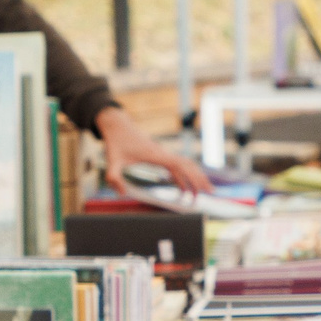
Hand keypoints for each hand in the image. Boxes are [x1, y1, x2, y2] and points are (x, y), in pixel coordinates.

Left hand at [94, 105, 214, 193]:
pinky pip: (177, 165)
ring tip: (202, 191)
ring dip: (195, 176)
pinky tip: (184, 186)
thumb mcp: (111, 161)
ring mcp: (162, 153)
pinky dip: (185, 174)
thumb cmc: (115, 143)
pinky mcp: (160, 154)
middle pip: (188, 165)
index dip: (191, 178)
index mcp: (156, 155)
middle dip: (199, 179)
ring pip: (185, 164)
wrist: (117, 126)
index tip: (196, 191)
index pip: (179, 166)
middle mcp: (163, 153)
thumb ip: (114, 177)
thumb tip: (121, 193)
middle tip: (209, 194)